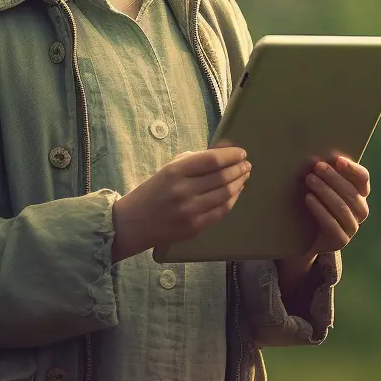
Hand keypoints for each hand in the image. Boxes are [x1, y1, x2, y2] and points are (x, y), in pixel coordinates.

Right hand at [112, 145, 251, 261]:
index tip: (241, 152)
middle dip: (238, 169)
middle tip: (247, 164)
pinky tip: (237, 192)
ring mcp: (190, 211)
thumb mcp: (167, 169)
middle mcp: (183, 191)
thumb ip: (192, 161)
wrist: (133, 224)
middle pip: (221, 177)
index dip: (230, 156)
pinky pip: (221, 211)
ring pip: (225, 194)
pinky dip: (232, 200)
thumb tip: (221, 156)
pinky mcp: (194, 228)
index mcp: (175, 172)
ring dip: (239, 183)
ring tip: (244, 176)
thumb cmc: (152, 191)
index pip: (211, 160)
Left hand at [276, 155, 370, 297]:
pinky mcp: (341, 241)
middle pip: (350, 192)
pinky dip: (320, 209)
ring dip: (325, 191)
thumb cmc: (315, 201)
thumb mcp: (322, 185)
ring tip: (309, 179)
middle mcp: (360, 210)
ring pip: (342, 207)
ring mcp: (352, 227)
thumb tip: (315, 155)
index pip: (363, 178)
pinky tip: (308, 198)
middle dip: (333, 178)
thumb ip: (325, 173)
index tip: (338, 160)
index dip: (352, 169)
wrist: (306, 236)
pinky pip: (332, 224)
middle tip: (317, 167)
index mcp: (359, 193)